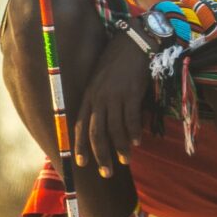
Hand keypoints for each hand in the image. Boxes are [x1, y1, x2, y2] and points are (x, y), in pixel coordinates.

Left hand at [74, 40, 152, 175]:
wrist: (132, 43)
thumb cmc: (117, 64)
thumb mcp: (101, 83)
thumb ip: (100, 103)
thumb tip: (106, 127)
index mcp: (88, 96)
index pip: (78, 126)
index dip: (79, 145)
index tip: (81, 164)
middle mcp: (97, 98)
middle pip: (95, 133)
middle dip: (100, 155)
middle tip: (106, 173)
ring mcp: (113, 96)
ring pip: (114, 129)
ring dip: (120, 148)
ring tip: (126, 160)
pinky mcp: (130, 93)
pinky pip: (131, 118)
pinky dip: (134, 132)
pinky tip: (138, 142)